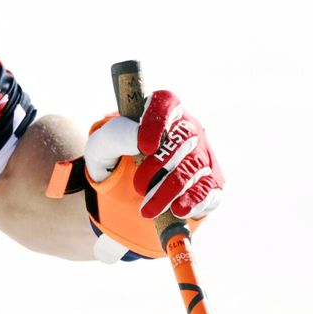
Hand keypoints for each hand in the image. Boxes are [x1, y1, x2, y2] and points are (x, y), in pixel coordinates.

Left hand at [51, 91, 221, 260]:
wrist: (123, 185)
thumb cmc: (114, 155)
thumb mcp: (102, 146)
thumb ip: (114, 136)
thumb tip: (138, 137)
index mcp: (158, 113)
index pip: (165, 102)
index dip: (157, 121)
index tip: (144, 147)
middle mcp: (186, 129)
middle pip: (181, 140)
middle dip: (158, 167)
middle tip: (137, 188)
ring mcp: (201, 154)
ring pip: (194, 168)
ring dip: (170, 192)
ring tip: (147, 210)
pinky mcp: (210, 180)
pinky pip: (210, 189)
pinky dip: (194, 201)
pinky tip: (178, 211)